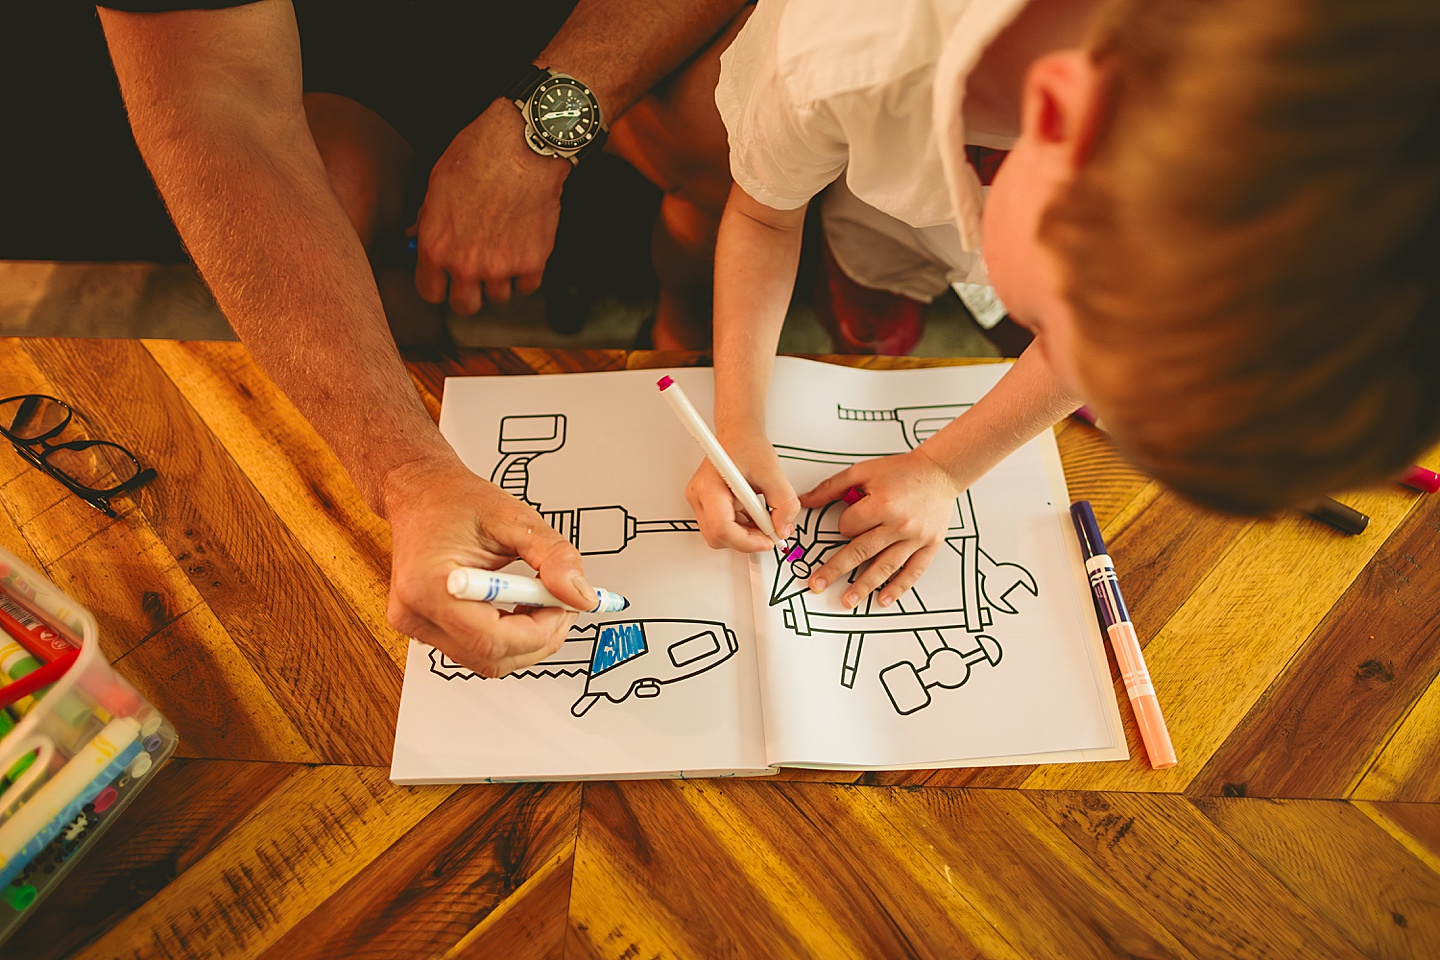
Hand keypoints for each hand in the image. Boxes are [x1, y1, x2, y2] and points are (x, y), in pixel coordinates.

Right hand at [383, 455, 596, 676]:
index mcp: (430, 584)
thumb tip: (581, 597)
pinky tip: (518, 608)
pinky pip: (474, 650)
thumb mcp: (515, 518)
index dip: (539, 631)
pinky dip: (506, 637)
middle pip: (490, 658)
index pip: (492, 638)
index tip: (564, 606)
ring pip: (485, 661)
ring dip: (524, 641)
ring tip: (539, 601)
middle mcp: (416, 613)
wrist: (421, 494)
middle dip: (538, 639)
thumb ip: (554, 556)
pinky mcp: (425, 629)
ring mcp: (417, 625)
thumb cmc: (457, 502)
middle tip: (561, 605)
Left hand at [413, 101, 568, 314]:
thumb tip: (416, 235)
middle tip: (476, 276)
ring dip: (500, 280)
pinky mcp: (532, 263)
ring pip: (499, 296)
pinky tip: (523, 249)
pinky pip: (528, 286)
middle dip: (469, 294)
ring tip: (503, 252)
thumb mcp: (437, 186)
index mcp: (436, 248)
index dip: (438, 286)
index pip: (430, 293)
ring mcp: (501, 267)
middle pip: (465, 306)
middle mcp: (466, 265)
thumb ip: (427, 220)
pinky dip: (526, 273)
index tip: (445, 280)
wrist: (522, 148)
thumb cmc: (477, 157)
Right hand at [684, 433, 799, 552]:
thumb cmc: (747, 445)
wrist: (738, 435)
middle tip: (769, 529)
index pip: (722, 528)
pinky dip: (741, 528)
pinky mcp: (706, 506)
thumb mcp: (773, 471)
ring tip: (762, 516)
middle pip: (718, 537)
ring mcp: (700, 503)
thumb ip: (783, 502)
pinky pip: (722, 529)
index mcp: (710, 486)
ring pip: (720, 537)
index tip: (767, 540)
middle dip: (747, 539)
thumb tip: (782, 528)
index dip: (747, 541)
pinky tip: (753, 514)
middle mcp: (698, 497)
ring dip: (745, 534)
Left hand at [799, 448, 962, 607]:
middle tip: (817, 584)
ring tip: (847, 601)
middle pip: (861, 551)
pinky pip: (913, 571)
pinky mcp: (929, 546)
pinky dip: (898, 587)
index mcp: (881, 503)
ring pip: (885, 567)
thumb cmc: (902, 471)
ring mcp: (915, 538)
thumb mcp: (863, 471)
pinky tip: (883, 599)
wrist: (939, 472)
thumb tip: (805, 501)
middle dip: (835, 570)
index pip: (849, 526)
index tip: (847, 524)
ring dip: (864, 586)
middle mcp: (898, 523)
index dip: (843, 526)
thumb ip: (832, 487)